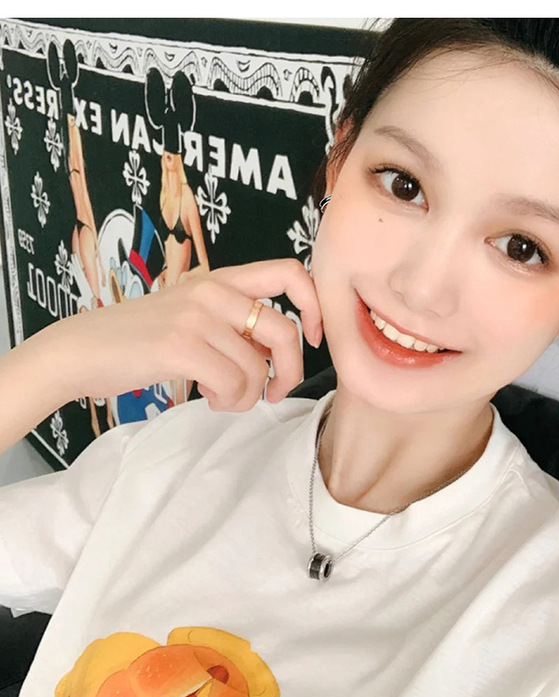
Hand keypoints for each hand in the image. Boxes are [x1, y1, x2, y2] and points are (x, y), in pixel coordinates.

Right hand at [50, 259, 323, 410]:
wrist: (81, 350)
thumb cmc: (141, 339)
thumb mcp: (192, 315)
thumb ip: (235, 325)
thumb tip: (278, 354)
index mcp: (220, 280)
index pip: (290, 271)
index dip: (315, 305)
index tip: (313, 337)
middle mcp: (213, 291)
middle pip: (286, 331)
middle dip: (291, 372)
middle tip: (273, 392)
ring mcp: (196, 317)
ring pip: (258, 369)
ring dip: (247, 397)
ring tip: (223, 397)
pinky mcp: (181, 346)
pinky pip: (234, 385)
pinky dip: (229, 402)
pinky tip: (209, 399)